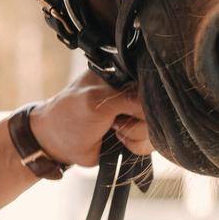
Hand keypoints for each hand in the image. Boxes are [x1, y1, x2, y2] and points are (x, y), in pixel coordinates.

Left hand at [28, 69, 151, 167]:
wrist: (58, 143)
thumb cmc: (70, 114)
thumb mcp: (95, 101)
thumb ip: (127, 97)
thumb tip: (155, 103)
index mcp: (124, 74)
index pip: (154, 82)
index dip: (147, 97)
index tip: (127, 106)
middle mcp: (135, 92)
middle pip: (160, 107)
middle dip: (138, 118)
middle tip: (115, 119)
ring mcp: (139, 114)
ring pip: (159, 127)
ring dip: (134, 133)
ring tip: (113, 129)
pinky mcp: (139, 134)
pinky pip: (153, 143)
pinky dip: (136, 145)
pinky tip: (118, 140)